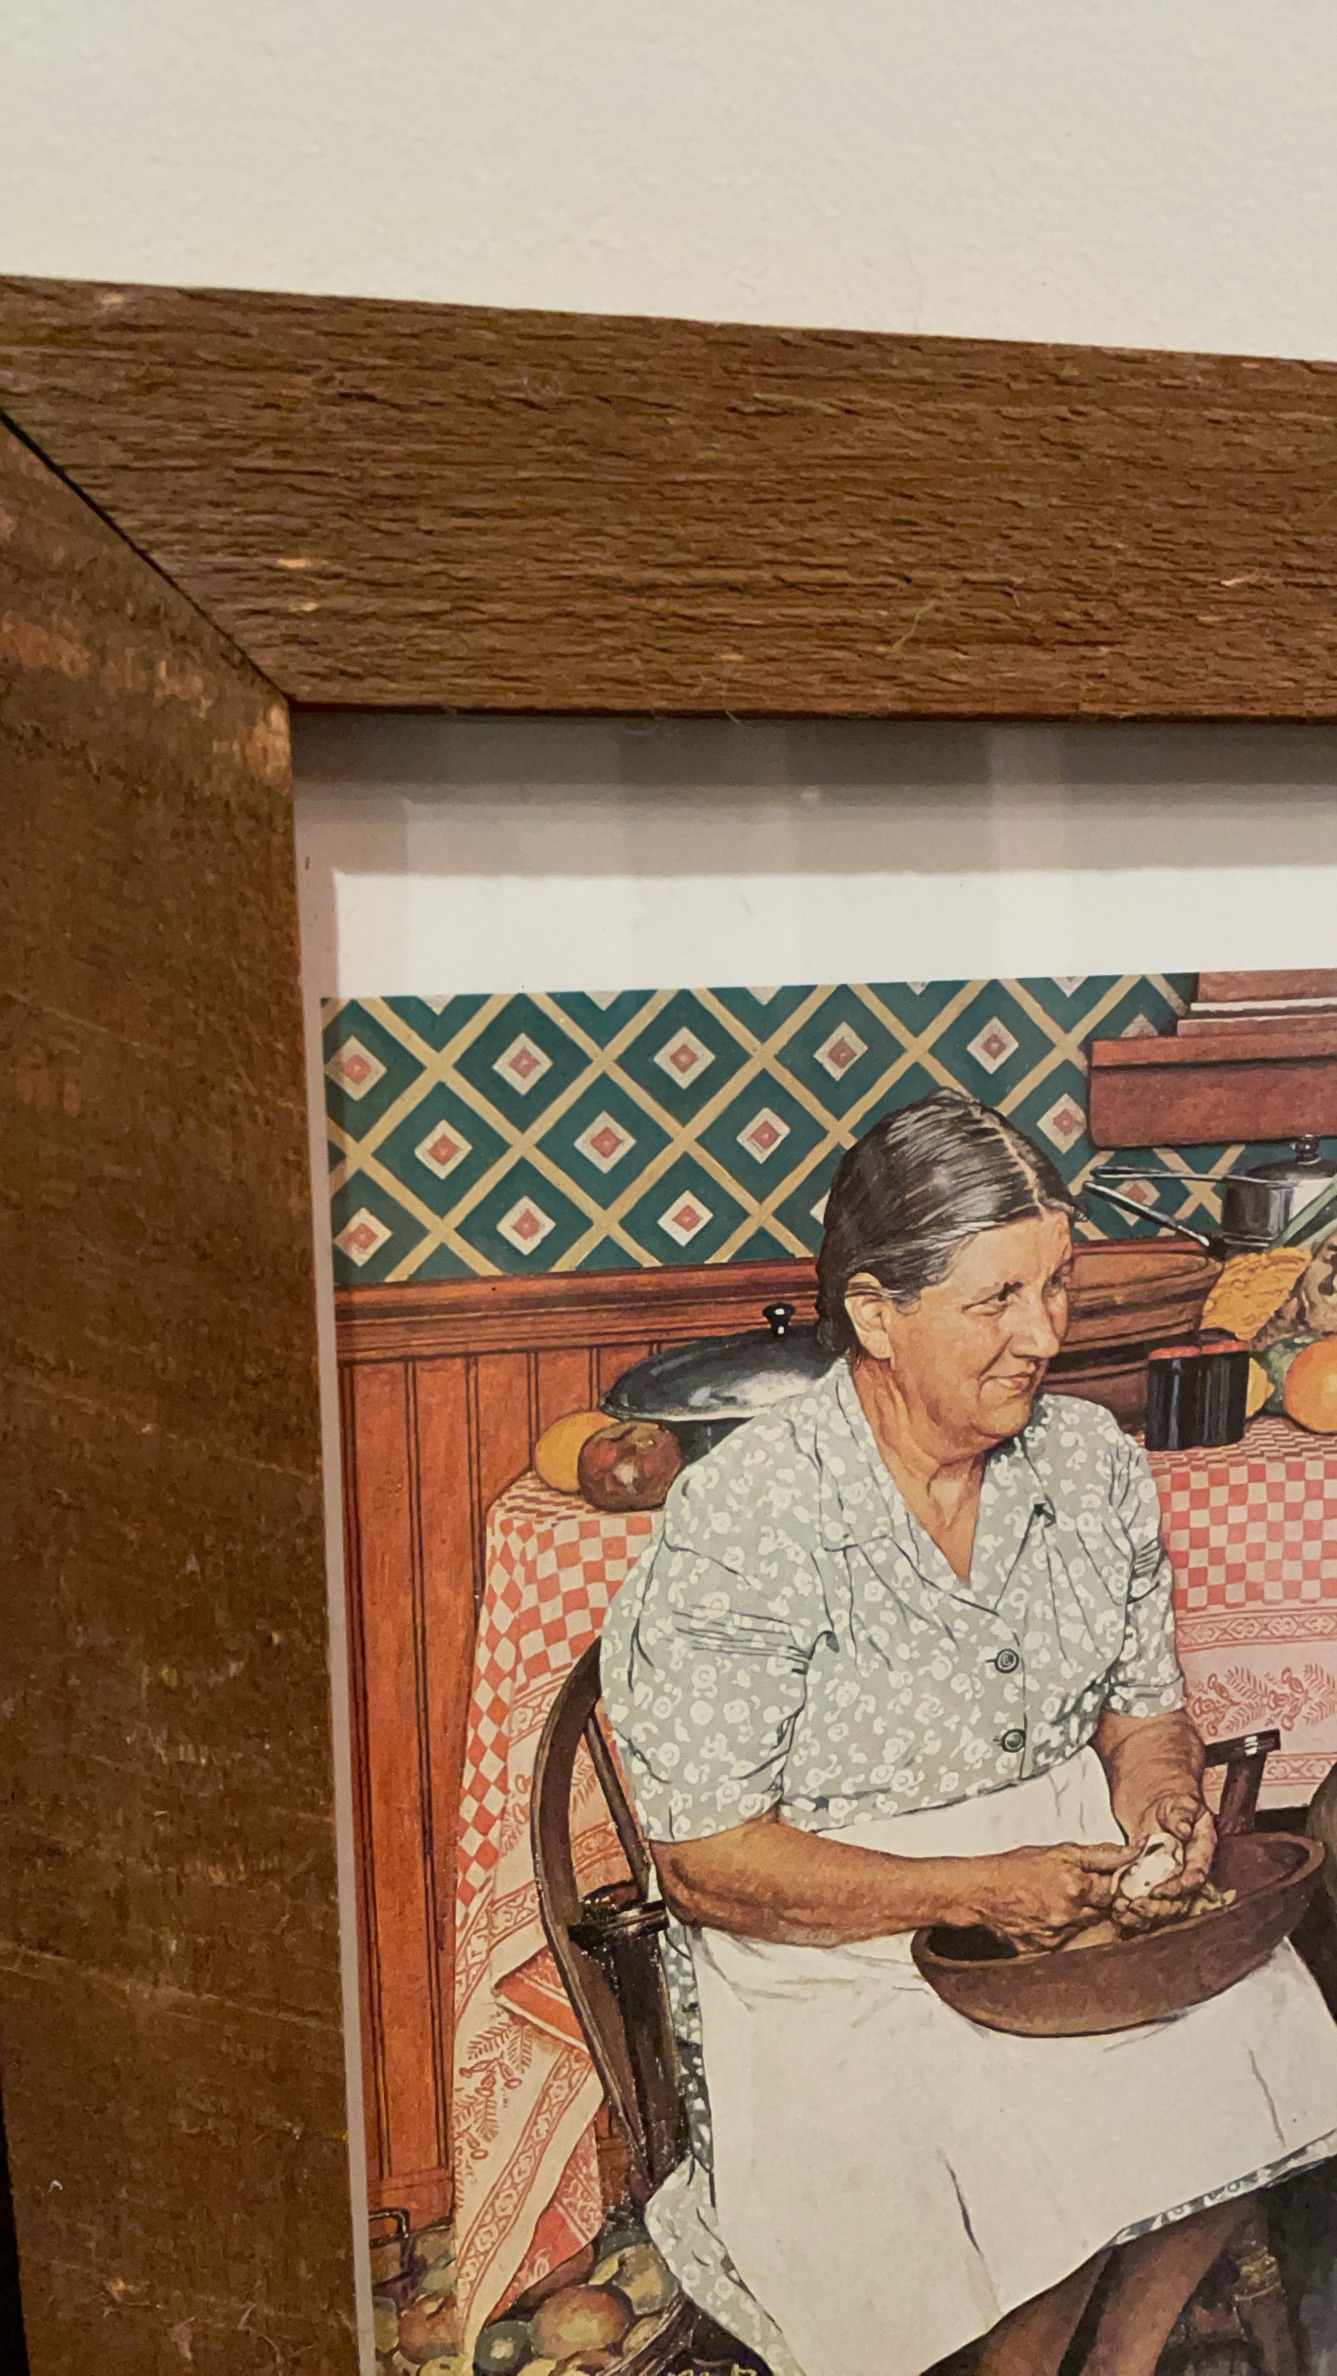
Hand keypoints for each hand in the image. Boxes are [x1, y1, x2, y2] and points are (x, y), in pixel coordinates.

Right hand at [966, 1840, 1132, 1952]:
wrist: (982, 1890)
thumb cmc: (1016, 1867)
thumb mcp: (1059, 1851)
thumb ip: (1099, 1854)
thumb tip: (1131, 1852)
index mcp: (1077, 1886)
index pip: (1112, 1892)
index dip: (1105, 1885)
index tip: (1097, 1881)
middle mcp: (1070, 1914)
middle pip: (1099, 1912)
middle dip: (1091, 1901)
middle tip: (1071, 1889)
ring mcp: (1057, 1934)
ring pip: (1081, 1927)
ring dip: (1074, 1916)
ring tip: (1052, 1900)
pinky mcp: (1045, 1948)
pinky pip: (1062, 1940)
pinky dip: (1057, 1929)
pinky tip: (1042, 1914)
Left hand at [1115, 1793, 1216, 1933]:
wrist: (1159, 1809)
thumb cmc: (1174, 1805)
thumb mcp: (1180, 1803)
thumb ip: (1182, 1814)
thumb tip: (1183, 1830)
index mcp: (1201, 1852)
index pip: (1197, 1875)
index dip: (1181, 1886)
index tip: (1160, 1890)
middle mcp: (1189, 1872)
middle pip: (1181, 1901)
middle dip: (1160, 1907)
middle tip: (1136, 1905)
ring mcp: (1171, 1882)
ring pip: (1165, 1908)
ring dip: (1145, 1915)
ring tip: (1124, 1912)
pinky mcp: (1153, 1886)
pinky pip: (1148, 1904)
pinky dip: (1133, 1913)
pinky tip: (1118, 1912)